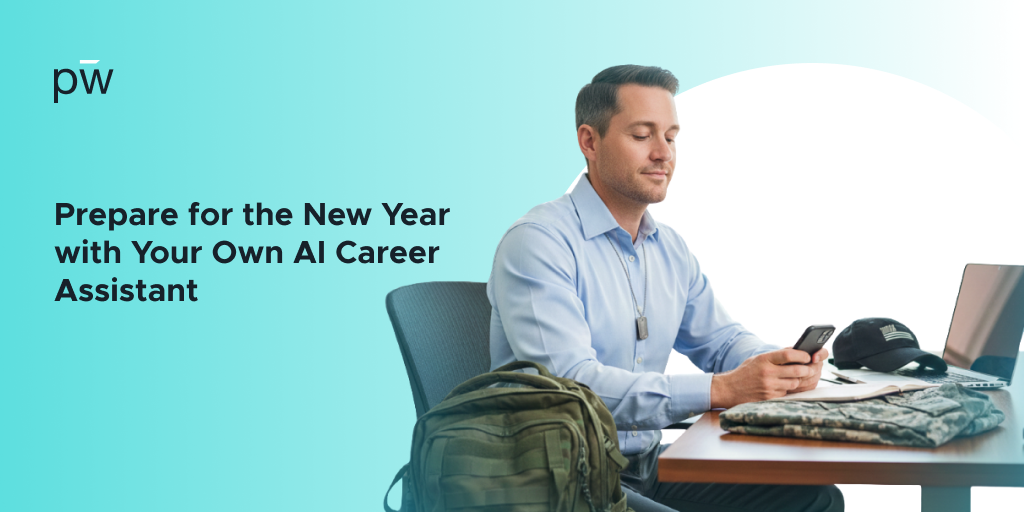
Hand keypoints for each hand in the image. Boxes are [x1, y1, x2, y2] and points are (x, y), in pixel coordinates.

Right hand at [709, 348, 823, 408]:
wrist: (729, 389)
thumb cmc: (746, 372)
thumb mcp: (758, 359)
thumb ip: (776, 356)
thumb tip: (797, 350)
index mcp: (764, 359)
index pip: (789, 354)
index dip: (802, 355)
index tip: (808, 356)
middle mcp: (767, 373)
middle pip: (797, 370)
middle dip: (807, 370)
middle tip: (810, 369)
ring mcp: (769, 387)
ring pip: (794, 383)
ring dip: (797, 381)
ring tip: (794, 377)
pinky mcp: (769, 398)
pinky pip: (786, 393)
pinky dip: (787, 390)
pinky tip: (781, 387)